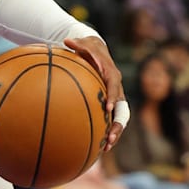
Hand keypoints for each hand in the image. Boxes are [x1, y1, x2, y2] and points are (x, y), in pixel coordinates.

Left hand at [63, 35, 125, 150]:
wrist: (97, 50)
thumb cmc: (89, 48)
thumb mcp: (83, 44)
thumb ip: (77, 44)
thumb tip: (66, 40)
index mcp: (112, 74)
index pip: (114, 87)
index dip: (112, 98)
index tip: (107, 109)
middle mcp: (117, 88)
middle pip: (122, 109)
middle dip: (117, 124)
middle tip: (109, 137)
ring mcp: (115, 97)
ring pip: (119, 118)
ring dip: (115, 132)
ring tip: (106, 147)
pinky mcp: (110, 103)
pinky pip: (111, 119)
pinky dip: (107, 130)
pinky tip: (98, 144)